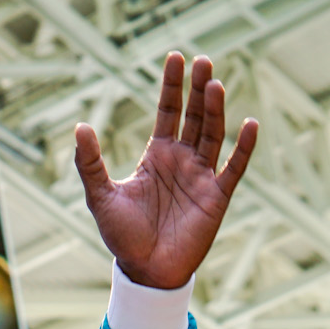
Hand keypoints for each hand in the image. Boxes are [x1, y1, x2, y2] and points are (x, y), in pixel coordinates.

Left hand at [76, 53, 257, 290]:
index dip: (171, 86)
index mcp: (157, 156)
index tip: (175, 57)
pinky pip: (234, 168)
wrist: (144, 270)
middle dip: (198, 89)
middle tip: (203, 61)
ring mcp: (201, 177)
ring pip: (213, 135)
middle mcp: (182, 161)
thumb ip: (90, 162)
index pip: (168, 112)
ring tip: (215, 84)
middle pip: (194, 117)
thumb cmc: (122, 235)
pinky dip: (243, 147)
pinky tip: (249, 124)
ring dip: (215, 110)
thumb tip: (80, 126)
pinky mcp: (217, 197)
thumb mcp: (100, 196)